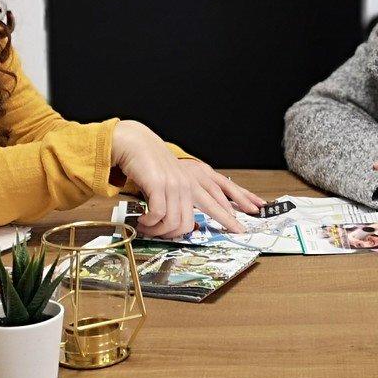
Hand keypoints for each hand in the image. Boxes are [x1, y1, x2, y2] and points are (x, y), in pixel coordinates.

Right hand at [111, 121, 259, 237]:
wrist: (136, 145)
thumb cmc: (152, 166)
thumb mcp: (173, 183)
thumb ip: (184, 200)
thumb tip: (190, 225)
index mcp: (194, 181)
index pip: (220, 199)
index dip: (231, 215)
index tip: (242, 229)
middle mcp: (189, 182)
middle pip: (214, 207)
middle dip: (227, 221)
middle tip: (232, 233)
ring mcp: (175, 184)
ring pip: (178, 221)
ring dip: (161, 231)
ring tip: (150, 230)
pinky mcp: (158, 185)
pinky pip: (158, 214)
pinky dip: (150, 223)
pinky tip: (144, 222)